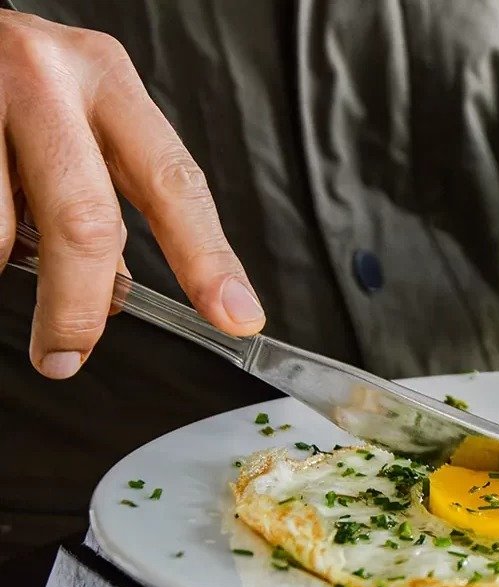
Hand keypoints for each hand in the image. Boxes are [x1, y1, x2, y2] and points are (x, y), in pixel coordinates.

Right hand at [0, 11, 263, 378]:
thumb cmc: (17, 81)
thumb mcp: (81, 117)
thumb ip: (108, 192)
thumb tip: (114, 291)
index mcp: (109, 81)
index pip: (175, 184)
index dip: (207, 259)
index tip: (235, 314)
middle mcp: (49, 81)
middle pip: (85, 220)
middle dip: (79, 305)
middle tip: (69, 353)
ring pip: (2, 231)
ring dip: (10, 270)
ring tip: (11, 267)